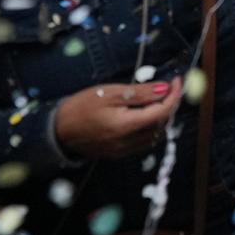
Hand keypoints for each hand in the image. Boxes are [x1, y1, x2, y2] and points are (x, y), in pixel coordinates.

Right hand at [53, 80, 182, 159]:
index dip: (174, 95)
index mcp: (127, 126)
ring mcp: (123, 151)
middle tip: (166, 89)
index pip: (162, 112)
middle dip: (168, 106)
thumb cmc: (82, 106)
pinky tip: (142, 116)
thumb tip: (166, 88)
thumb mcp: (110, 93)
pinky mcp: (117, 154)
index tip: (177, 81)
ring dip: (160, 119)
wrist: (57, 130)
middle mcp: (128, 143)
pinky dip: (149, 129)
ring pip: (154, 136)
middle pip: (161, 125)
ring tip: (154, 101)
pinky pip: (142, 143)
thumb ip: (140, 93)